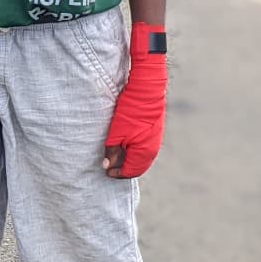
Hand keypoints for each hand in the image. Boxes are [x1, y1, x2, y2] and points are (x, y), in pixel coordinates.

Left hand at [103, 23, 167, 177]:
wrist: (146, 88)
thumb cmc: (131, 110)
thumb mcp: (117, 132)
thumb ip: (112, 151)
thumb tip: (107, 166)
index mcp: (144, 152)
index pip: (130, 171)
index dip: (117, 173)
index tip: (105, 171)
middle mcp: (152, 149)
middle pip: (136, 166)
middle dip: (122, 168)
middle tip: (108, 165)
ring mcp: (154, 140)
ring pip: (140, 158)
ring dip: (128, 159)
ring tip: (114, 155)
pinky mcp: (153, 131)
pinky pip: (143, 148)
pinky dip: (133, 151)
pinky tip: (124, 145)